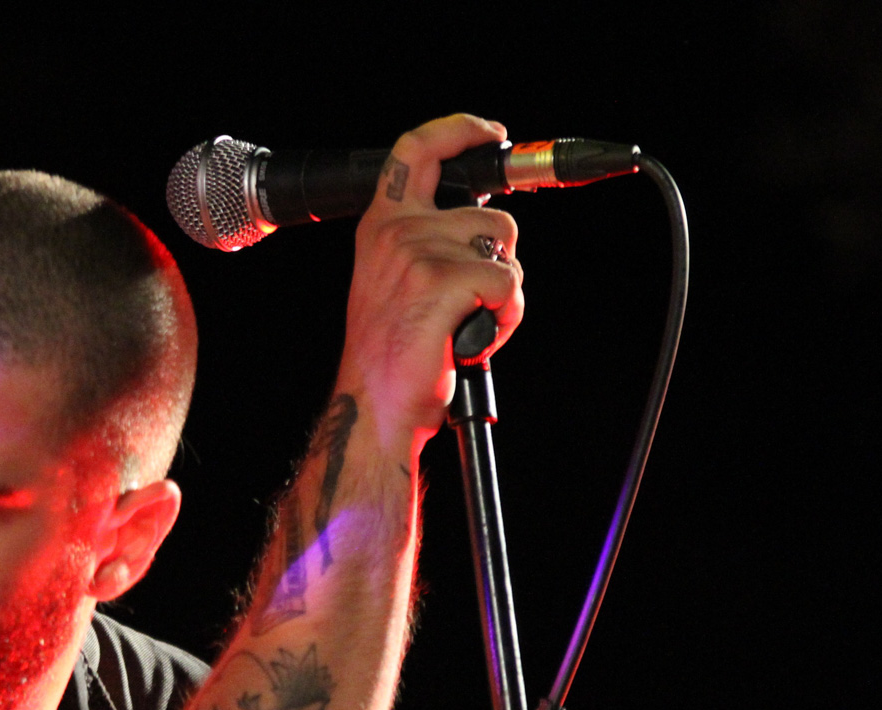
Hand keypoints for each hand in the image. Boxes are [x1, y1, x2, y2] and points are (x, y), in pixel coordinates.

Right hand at [337, 113, 524, 440]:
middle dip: (500, 261)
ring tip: (464, 323)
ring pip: (504, 251)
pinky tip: (469, 337)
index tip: (490, 133)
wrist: (374, 405)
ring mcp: (416, 255)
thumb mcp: (398, 279)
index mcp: (380, 226)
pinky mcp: (441, 283)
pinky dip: (503, 317)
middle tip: (472, 302)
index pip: (416, 152)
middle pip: (491, 217)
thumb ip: (428, 241)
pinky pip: (507, 284)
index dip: (459, 131)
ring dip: (501, 293)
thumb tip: (484, 223)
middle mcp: (395, 232)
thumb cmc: (391, 353)